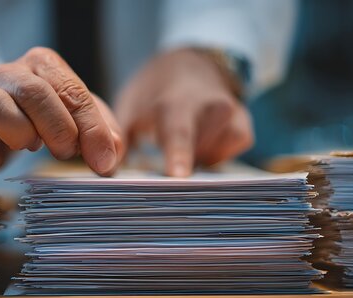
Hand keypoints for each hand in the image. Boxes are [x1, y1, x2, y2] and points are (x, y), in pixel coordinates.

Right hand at [0, 47, 123, 175]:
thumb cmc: (42, 116)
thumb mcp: (78, 116)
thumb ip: (102, 132)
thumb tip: (112, 154)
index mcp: (43, 66)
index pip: (71, 92)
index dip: (91, 129)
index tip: (103, 162)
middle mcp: (10, 75)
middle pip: (34, 93)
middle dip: (58, 129)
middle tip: (67, 153)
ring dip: (18, 133)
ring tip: (29, 146)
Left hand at [115, 48, 253, 176]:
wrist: (188, 65)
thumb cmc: (154, 92)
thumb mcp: (129, 109)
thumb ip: (121, 140)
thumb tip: (109, 171)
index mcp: (177, 103)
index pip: (179, 133)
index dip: (178, 156)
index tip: (177, 177)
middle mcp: (212, 107)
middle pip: (200, 153)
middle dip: (180, 170)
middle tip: (160, 178)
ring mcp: (233, 117)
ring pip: (215, 158)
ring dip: (195, 161)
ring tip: (178, 149)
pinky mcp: (243, 129)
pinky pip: (229, 157)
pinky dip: (213, 157)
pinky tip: (198, 148)